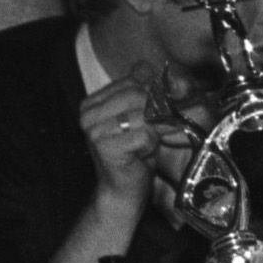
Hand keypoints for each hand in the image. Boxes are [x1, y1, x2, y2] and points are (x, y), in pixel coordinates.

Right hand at [77, 75, 183, 199]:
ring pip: (144, 114)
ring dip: (157, 129)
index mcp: (92, 102)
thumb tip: (159, 71)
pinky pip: (144, 135)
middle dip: (162, 109)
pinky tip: (143, 154)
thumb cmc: (135, 156)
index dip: (158, 90)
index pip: (132, 81)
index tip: (175, 100)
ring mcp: (94, 129)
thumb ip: (147, 96)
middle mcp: (88, 112)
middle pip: (139, 95)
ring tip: (153, 143)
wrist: (122, 191)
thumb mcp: (142, 120)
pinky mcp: (105, 146)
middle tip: (170, 125)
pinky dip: (152, 145)